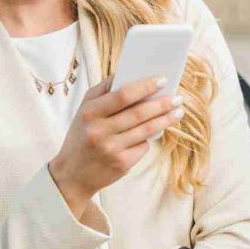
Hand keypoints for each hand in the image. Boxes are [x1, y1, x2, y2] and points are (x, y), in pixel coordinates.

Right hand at [48, 74, 183, 215]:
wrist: (71, 175)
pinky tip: (155, 132)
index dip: (145, 87)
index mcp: (90, 113)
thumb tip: (128, 73)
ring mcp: (111, 149)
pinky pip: (143, 146)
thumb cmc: (81, 136)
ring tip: (178, 111)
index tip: (162, 80)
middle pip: (139, 113)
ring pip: (146, 130)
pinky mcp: (121, 164)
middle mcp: (99, 131)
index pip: (122, 95)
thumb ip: (102, 90)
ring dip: (166, 119)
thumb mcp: (84, 111)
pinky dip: (149, 138)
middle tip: (178, 97)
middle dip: (162, 104)